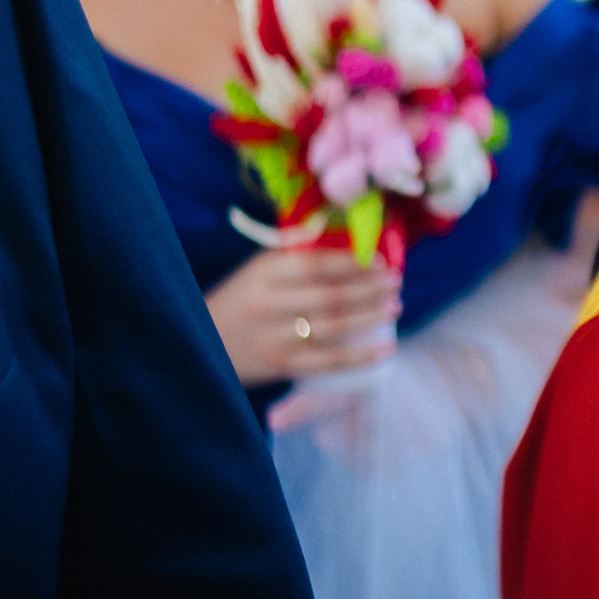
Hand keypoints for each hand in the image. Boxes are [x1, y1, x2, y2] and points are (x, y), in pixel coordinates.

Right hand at [205, 246, 400, 385]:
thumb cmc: (243, 299)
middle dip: (370, 289)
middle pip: (330, 296)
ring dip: (371, 317)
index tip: (381, 261)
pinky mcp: (282, 365)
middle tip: (396, 283)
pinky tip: (387, 348)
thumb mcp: (260, 269)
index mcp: (265, 274)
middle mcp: (269, 304)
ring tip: (395, 307)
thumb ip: (298, 253)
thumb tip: (347, 233)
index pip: (316, 265)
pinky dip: (362, 357)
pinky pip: (330, 362)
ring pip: (334, 327)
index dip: (353, 263)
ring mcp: (275, 337)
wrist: (202, 343)